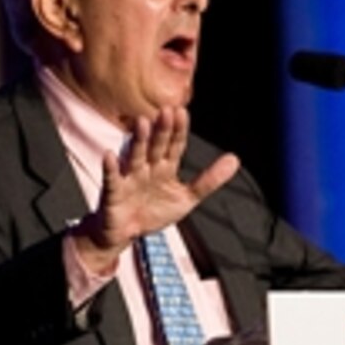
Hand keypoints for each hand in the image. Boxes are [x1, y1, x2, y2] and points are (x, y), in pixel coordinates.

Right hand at [70, 107, 239, 271]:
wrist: (126, 233)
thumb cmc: (155, 211)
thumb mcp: (187, 198)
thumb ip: (210, 180)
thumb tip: (235, 159)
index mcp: (165, 168)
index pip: (175, 146)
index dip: (179, 131)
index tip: (183, 112)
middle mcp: (147, 168)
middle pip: (156, 146)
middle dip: (161, 130)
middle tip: (166, 111)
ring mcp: (130, 178)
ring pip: (135, 156)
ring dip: (138, 140)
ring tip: (141, 123)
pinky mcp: (114, 192)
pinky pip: (112, 179)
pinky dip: (111, 168)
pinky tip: (109, 155)